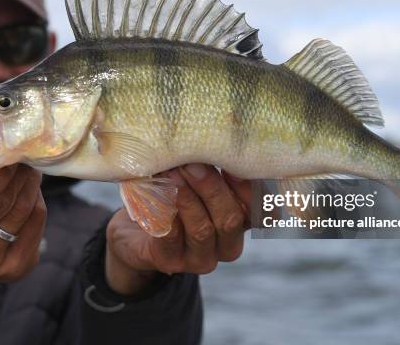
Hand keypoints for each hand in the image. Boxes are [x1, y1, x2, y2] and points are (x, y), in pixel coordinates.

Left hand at [105, 164, 252, 294]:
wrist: (135, 230)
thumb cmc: (176, 194)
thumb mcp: (199, 179)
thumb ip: (213, 165)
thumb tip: (214, 137)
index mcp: (243, 223)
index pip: (264, 215)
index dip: (251, 191)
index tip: (232, 162)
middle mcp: (227, 244)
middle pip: (230, 220)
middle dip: (211, 188)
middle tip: (192, 164)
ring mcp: (200, 258)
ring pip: (202, 229)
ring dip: (186, 197)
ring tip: (171, 173)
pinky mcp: (170, 261)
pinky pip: (171, 237)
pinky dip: (165, 211)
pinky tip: (157, 192)